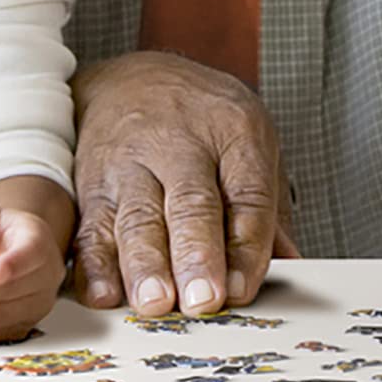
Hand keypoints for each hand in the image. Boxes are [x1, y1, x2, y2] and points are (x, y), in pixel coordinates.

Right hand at [70, 52, 298, 316]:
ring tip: (153, 302)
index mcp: (234, 131)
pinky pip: (91, 226)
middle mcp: (180, 143)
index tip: (242, 290)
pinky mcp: (92, 184)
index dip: (245, 245)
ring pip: (137, 217)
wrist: (128, 78)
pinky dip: (94, 264)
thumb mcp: (249, 141)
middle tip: (203, 299)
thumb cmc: (201, 120)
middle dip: (195, 254)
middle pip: (191, 204)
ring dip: (145, 265)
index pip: (247, 193)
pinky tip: (104, 294)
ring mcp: (131, 162)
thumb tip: (290, 266)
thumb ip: (268, 208)